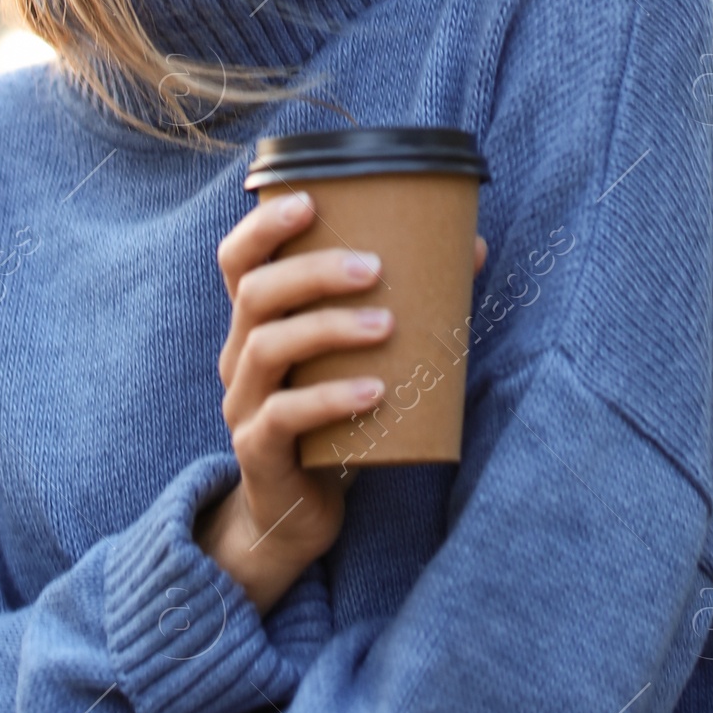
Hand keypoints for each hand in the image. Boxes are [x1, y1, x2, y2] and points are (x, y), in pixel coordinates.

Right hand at [197, 190, 485, 613]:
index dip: (263, 225)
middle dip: (312, 271)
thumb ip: (402, 303)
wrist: (300, 513)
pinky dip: (328, 399)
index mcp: (257, 322)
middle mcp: (240, 355)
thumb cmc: (336, 416)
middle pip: (254, 294)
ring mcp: (243, 404)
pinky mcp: (258, 452)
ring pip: (265, 348)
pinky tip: (373, 393)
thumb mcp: (358, 357)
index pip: (238, 260)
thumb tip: (474, 247)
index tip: (310, 199)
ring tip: (386, 325)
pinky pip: (282, 419)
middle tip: (374, 267)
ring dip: (327, 328)